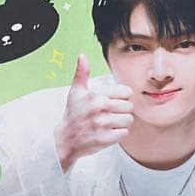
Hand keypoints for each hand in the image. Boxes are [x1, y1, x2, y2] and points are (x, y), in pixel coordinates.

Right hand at [53, 54, 133, 171]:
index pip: (127, 92)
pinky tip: (108, 132)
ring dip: (122, 123)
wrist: (65, 139)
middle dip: (122, 111)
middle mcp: (100, 108)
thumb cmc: (73, 114)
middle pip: (130, 106)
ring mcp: (102, 124)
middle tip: (110, 114)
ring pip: (129, 120)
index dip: (122, 97)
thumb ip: (82, 73)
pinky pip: (124, 133)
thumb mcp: (76, 92)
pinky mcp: (105, 138)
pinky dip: (118, 134)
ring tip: (109, 123)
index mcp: (96, 95)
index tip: (113, 102)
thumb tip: (82, 56)